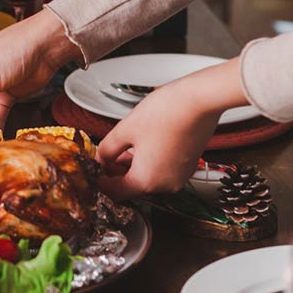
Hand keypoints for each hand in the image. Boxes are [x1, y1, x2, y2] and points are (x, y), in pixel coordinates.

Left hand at [95, 59, 248, 198]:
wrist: (200, 100)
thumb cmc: (166, 112)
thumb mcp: (125, 129)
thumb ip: (107, 149)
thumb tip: (100, 158)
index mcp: (146, 181)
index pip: (115, 192)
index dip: (100, 181)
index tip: (93, 170)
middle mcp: (165, 185)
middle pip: (132, 186)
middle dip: (116, 171)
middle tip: (105, 154)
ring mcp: (179, 177)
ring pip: (148, 178)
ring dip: (132, 165)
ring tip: (122, 145)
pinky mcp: (187, 166)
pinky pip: (162, 170)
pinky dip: (150, 162)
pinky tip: (142, 144)